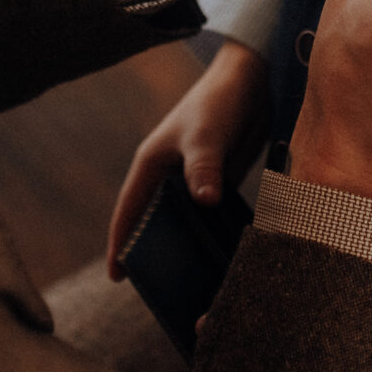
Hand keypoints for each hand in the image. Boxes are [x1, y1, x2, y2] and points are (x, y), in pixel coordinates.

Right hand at [104, 39, 270, 278]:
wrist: (253, 79)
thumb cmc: (219, 102)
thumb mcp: (207, 135)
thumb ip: (204, 167)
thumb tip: (205, 202)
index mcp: (151, 164)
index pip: (129, 210)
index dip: (120, 243)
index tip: (117, 278)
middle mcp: (168, 175)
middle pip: (154, 222)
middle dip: (154, 253)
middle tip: (160, 293)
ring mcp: (194, 179)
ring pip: (184, 221)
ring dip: (186, 246)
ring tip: (194, 285)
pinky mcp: (219, 181)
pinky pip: (210, 215)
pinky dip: (212, 234)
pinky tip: (224, 259)